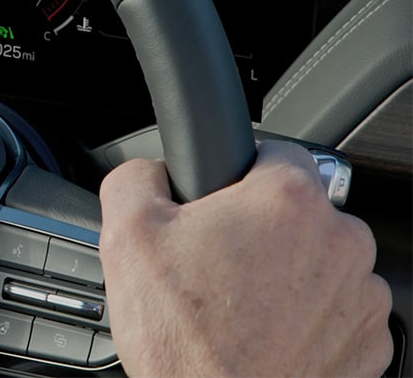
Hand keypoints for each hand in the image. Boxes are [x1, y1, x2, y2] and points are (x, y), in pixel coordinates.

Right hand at [99, 140, 391, 376]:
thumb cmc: (184, 340)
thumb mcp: (125, 235)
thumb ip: (136, 178)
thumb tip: (149, 171)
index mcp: (287, 201)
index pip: (275, 150)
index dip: (238, 176)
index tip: (218, 205)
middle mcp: (340, 242)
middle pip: (299, 212)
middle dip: (260, 231)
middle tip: (215, 265)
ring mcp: (361, 297)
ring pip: (320, 262)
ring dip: (287, 275)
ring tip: (238, 307)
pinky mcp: (368, 343)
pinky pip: (337, 312)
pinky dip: (306, 319)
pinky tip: (264, 333)